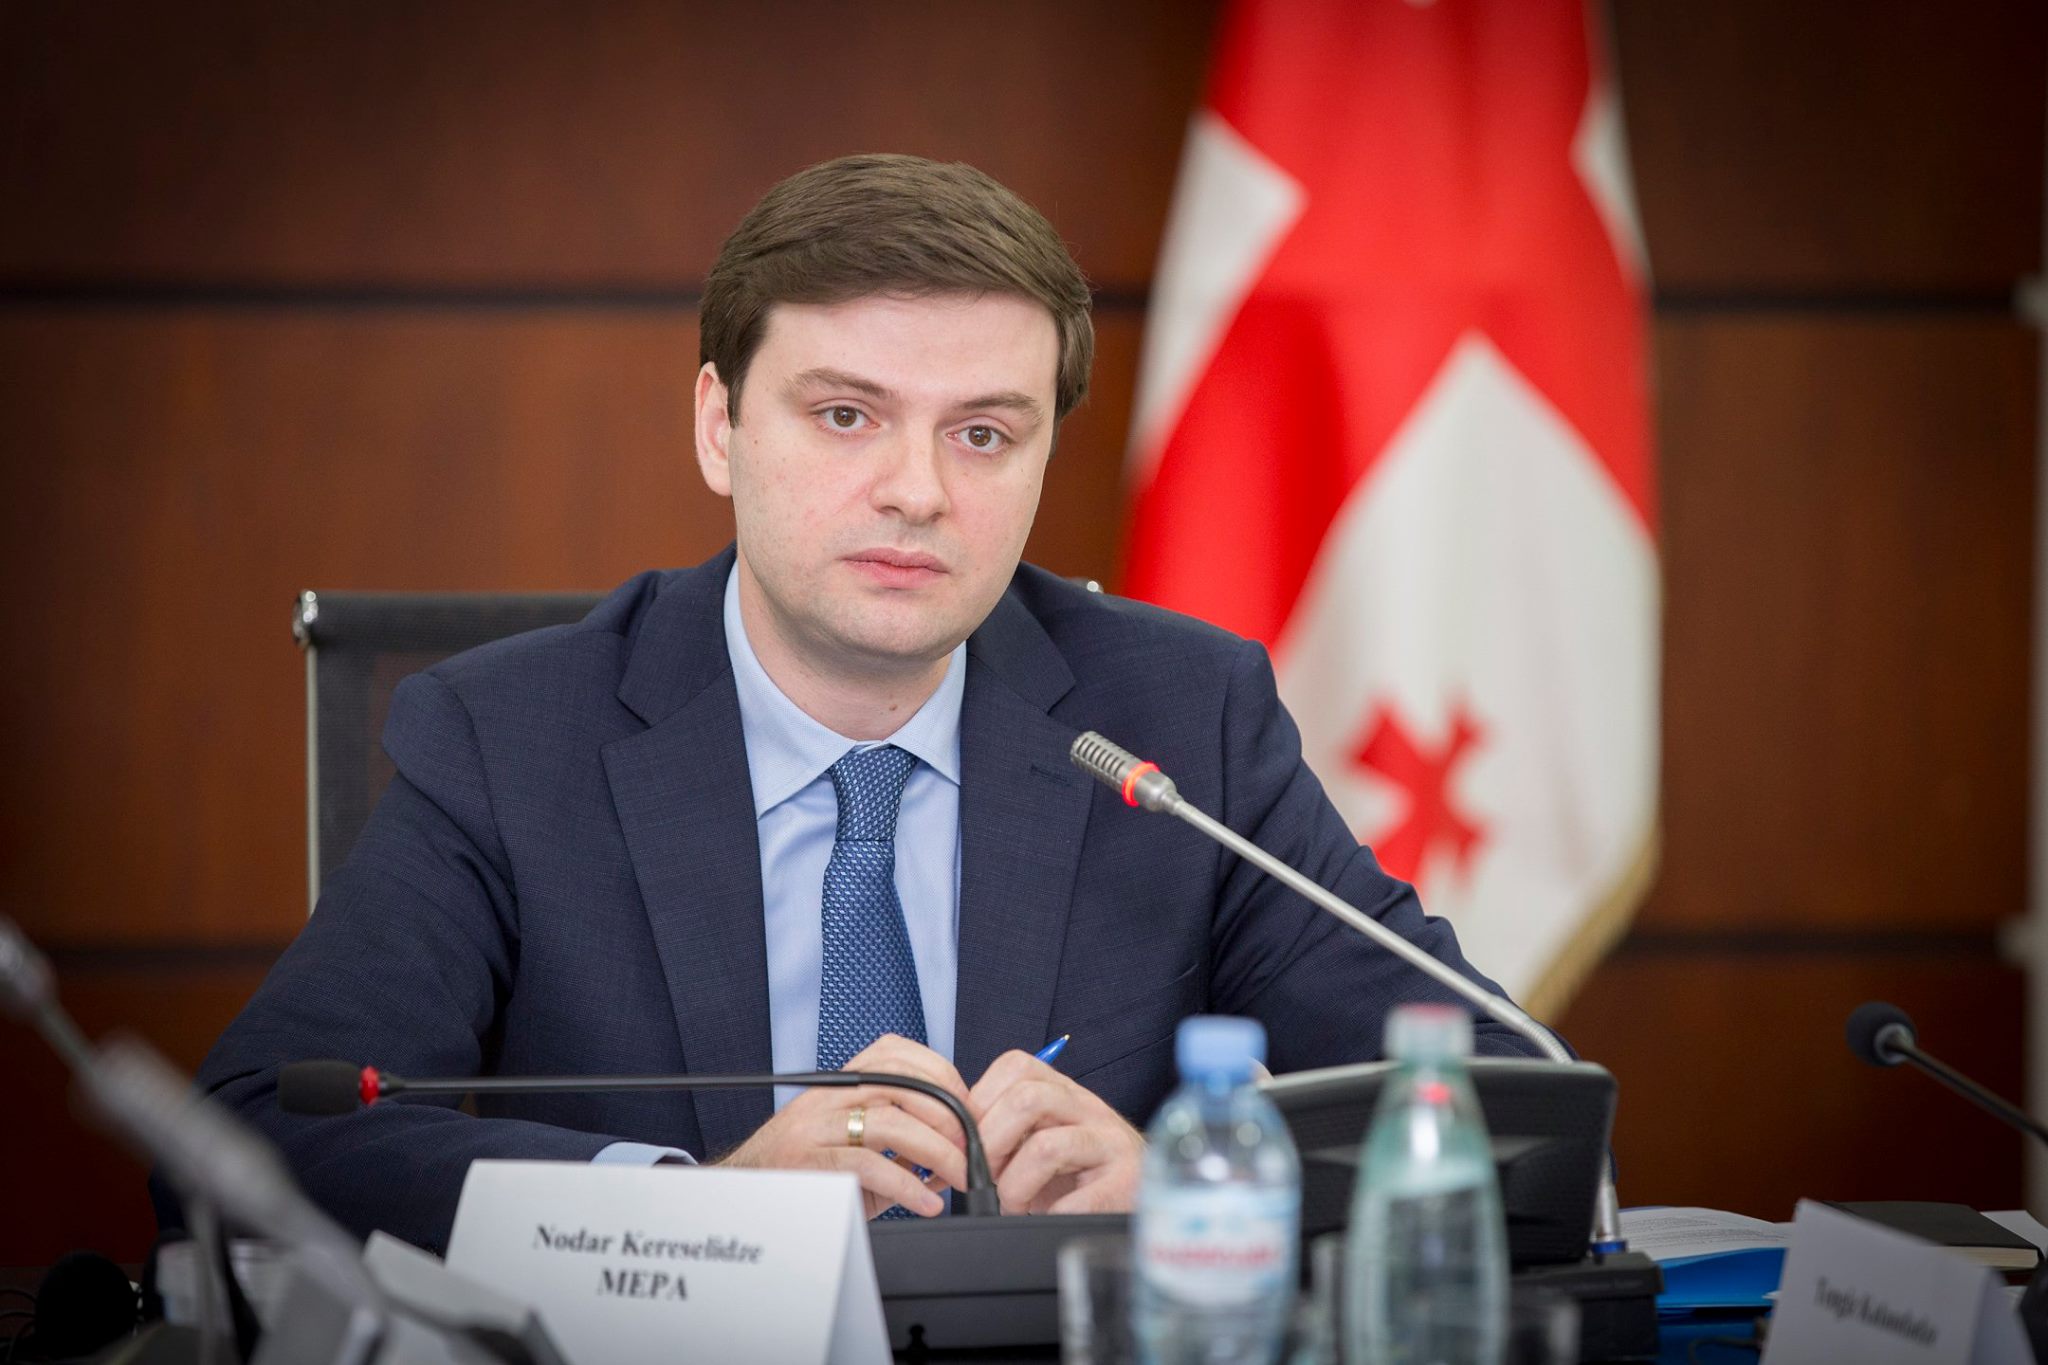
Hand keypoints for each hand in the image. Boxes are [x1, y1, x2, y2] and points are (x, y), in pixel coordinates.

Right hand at [716, 1034, 970, 1219]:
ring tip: (958, 1177)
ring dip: (936, 1151)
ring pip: (890, 1122)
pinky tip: (926, 1202)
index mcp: (840, 1083)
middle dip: (948, 1116)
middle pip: (902, 1084)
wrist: (750, 1195)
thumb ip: (899, 1141)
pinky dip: (907, 1186)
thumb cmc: (807, 1169)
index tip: (967, 1108)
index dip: (942, 1075)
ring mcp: (816, 1126)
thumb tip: (953, 1150)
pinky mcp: (810, 1162)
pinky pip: (868, 1166)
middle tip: (970, 1148)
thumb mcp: (854, 1143)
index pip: (897, 1053)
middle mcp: (828, 1096)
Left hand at [969, 1051, 1145, 1213]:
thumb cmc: (1079, 1172)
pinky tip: (1045, 1216)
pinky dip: (1048, 1213)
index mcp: (1064, 1091)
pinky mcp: (1123, 1184)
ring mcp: (1110, 1144)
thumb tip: (945, 1148)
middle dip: (991, 1142)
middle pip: (1027, 1098)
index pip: (1015, 1066)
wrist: (1139, 1196)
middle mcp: (1089, 1108)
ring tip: (1012, 1203)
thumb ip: (1004, 1130)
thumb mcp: (1042, 1137)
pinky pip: (1076, 1199)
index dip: (980, 1101)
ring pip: (1048, 1147)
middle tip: (985, 1175)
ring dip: (1015, 1184)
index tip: (967, 1139)